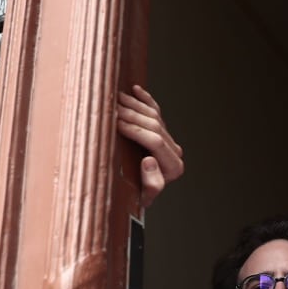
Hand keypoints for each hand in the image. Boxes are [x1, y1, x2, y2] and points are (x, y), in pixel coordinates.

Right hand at [117, 85, 183, 207]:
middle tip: (113, 107)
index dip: (135, 130)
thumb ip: (151, 184)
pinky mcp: (163, 134)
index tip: (116, 123)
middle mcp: (175, 152)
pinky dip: (146, 100)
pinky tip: (136, 90)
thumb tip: (150, 160)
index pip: (155, 141)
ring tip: (117, 97)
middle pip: (154, 125)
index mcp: (173, 167)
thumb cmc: (137, 199)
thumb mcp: (143, 197)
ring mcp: (169, 140)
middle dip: (132, 115)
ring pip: (154, 115)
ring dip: (135, 104)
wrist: (138, 196)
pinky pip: (156, 112)